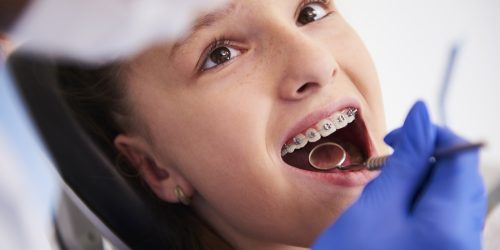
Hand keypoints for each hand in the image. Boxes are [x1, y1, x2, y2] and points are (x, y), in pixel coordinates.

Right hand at [313, 101, 485, 249]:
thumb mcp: (375, 206)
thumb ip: (405, 160)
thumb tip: (421, 116)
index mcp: (452, 224)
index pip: (461, 155)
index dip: (431, 133)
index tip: (398, 136)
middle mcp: (467, 240)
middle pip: (461, 176)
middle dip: (427, 159)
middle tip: (390, 164)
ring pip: (453, 196)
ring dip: (423, 181)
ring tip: (388, 190)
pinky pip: (446, 218)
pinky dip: (423, 204)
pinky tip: (395, 211)